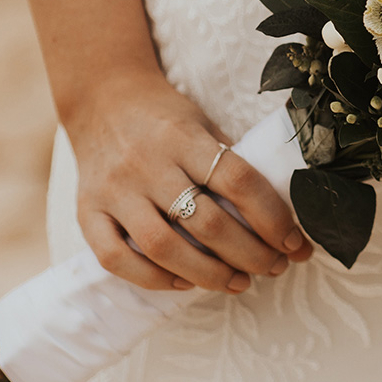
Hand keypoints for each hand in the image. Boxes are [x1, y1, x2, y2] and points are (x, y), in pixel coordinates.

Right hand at [63, 67, 313, 292]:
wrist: (101, 99)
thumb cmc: (165, 119)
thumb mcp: (204, 125)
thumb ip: (231, 164)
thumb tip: (280, 220)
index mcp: (183, 137)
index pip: (239, 181)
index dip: (273, 218)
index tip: (295, 243)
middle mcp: (146, 162)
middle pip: (206, 222)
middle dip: (250, 254)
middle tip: (274, 267)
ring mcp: (113, 190)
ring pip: (163, 246)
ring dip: (209, 274)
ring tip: (239, 282)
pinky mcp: (87, 212)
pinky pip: (115, 258)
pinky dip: (153, 279)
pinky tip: (184, 282)